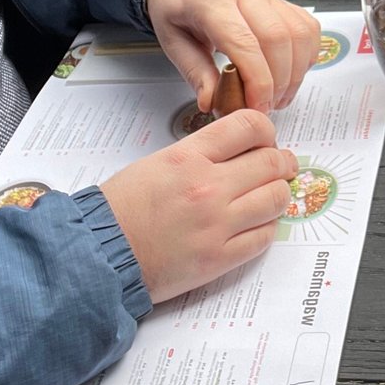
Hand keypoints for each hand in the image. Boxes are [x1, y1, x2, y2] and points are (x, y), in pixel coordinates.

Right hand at [100, 109, 298, 302]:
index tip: (267, 140)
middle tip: (282, 165)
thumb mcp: (158, 162)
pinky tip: (257, 223)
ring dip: (278, 194)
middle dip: (282, 162)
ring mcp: (216, 225)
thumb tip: (239, 152)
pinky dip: (267, 227)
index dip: (267, 131)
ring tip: (271, 194)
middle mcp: (208, 188)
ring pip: (275, 199)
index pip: (250, 126)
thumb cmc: (122, 209)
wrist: (101, 255)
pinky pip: (264, 236)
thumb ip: (201, 154)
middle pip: (270, 163)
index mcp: (189, 157)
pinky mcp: (219, 258)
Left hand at [145, 0, 320, 112]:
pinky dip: (306, 56)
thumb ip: (195, 72)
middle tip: (265, 107)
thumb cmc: (178, 5)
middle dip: (278, 82)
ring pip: (299, 33)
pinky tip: (290, 74)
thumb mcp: (172, 40)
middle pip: (278, 38)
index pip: (244, 41)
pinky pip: (308, 29)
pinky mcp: (283, 2)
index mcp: (212, 1)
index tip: (256, 108)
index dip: (257, 80)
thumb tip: (211, 102)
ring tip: (278, 97)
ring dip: (295, 73)